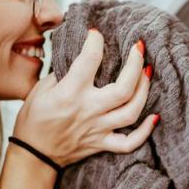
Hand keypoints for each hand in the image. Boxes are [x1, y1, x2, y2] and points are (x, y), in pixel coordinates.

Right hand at [13, 29, 157, 166]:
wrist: (34, 155)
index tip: (96, 34)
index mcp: (70, 93)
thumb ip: (62, 73)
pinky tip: (154, 117)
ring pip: (131, 112)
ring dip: (144, 90)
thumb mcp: (40, 90)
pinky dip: (145, 132)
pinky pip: (129, 143)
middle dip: (135, 64)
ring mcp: (98, 129)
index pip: (90, 60)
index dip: (96, 42)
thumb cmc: (34, 120)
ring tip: (147, 72)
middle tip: (138, 47)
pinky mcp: (102, 144)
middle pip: (123, 88)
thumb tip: (82, 58)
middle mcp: (88, 110)